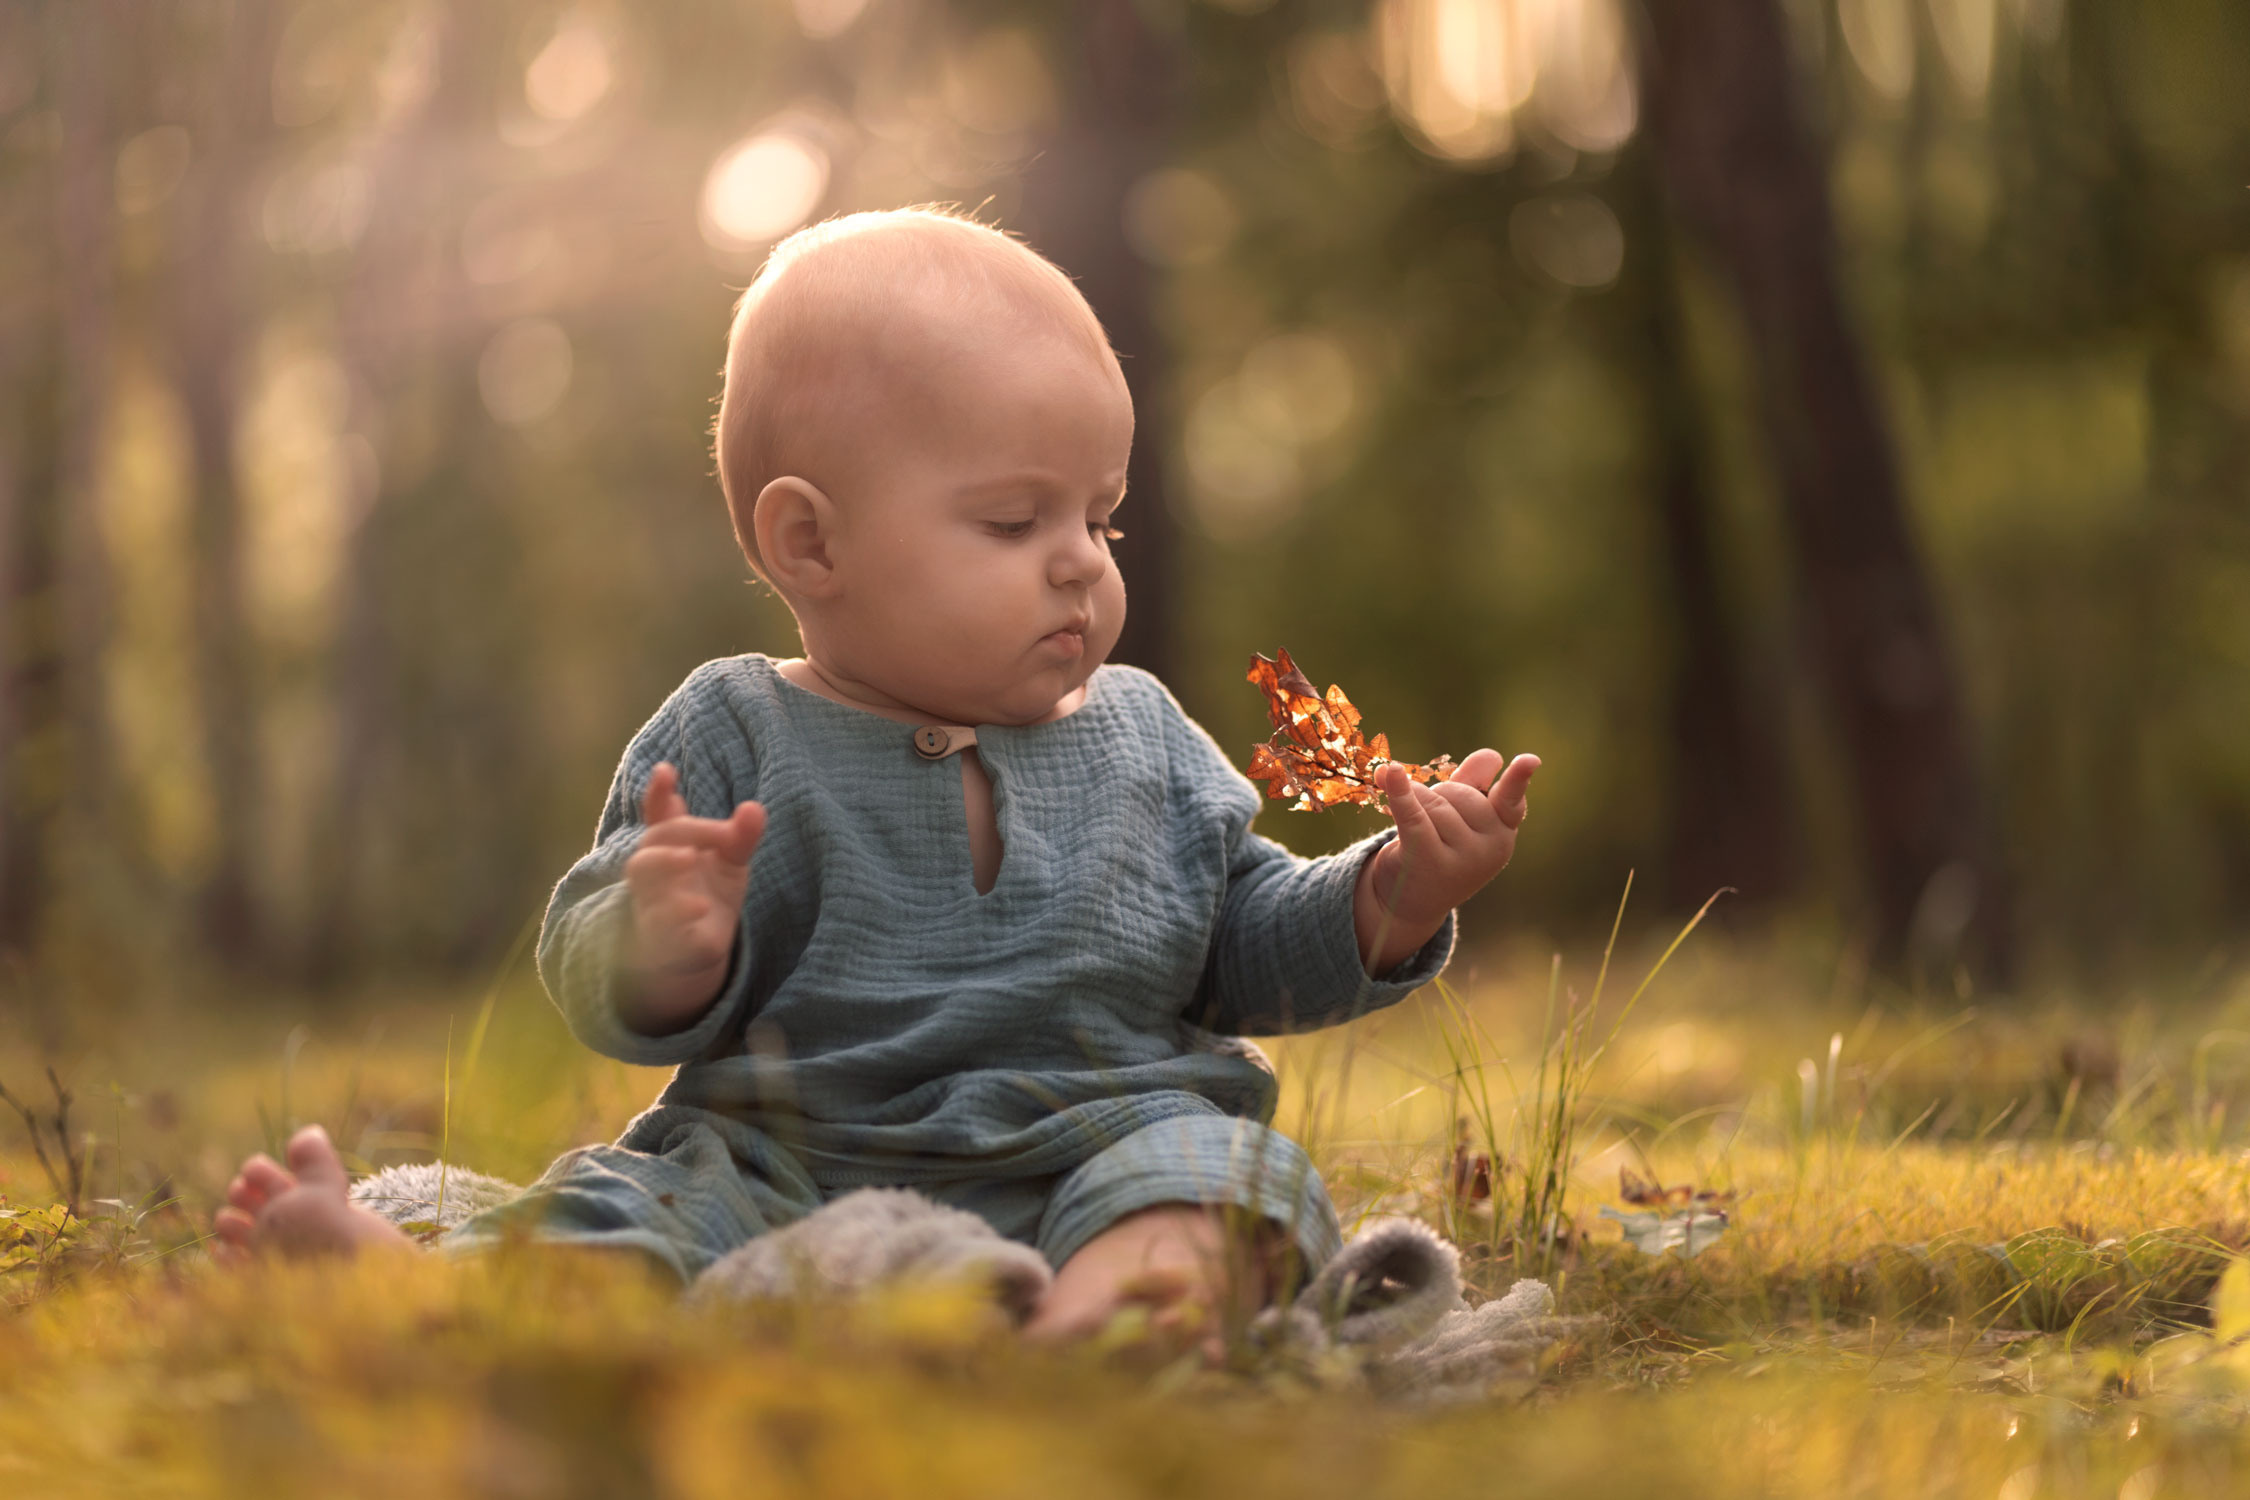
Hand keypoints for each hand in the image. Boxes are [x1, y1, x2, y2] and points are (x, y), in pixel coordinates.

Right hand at [619, 762, 765, 1032]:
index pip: (658, 821)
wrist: (694, 947)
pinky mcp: (665, 946)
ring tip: (694, 875)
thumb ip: (737, 836)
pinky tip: (700, 912)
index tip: (666, 771)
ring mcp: (654, 912)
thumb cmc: (708, 891)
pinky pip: (664, 935)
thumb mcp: (727, 860)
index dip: (658, 796)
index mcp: (668, 850)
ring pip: (647, 897)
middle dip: (669, 848)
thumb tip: (754, 809)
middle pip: (646, 857)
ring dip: (668, 884)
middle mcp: (653, 879)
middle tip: (694, 852)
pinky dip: (680, 922)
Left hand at [1353, 749, 1538, 974]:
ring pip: (1433, 803)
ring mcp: (1462, 859)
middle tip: (1431, 824)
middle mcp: (1490, 847)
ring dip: (1414, 801)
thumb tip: (1491, 756)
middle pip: (1458, 793)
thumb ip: (1475, 783)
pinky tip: (1387, 774)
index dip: (1519, 779)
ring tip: (1413, 826)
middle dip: (1437, 796)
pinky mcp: (1428, 860)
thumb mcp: (1460, 817)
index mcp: (1504, 831)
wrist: (1412, 903)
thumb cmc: (1440, 850)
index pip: (1511, 800)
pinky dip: (1398, 793)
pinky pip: (1412, 816)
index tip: (1530, 760)